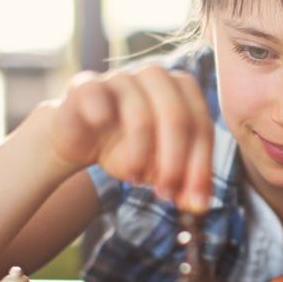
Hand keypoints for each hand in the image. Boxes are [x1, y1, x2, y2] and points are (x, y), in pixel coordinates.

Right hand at [50, 65, 212, 210]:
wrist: (81, 140)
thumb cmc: (128, 149)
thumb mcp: (161, 169)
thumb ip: (184, 183)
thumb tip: (199, 204)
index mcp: (182, 90)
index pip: (201, 127)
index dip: (201, 166)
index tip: (196, 200)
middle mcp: (155, 77)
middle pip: (177, 116)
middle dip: (175, 161)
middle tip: (166, 192)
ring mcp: (120, 78)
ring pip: (140, 113)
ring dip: (141, 153)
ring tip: (135, 178)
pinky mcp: (85, 86)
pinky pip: (94, 93)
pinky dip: (100, 110)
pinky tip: (102, 126)